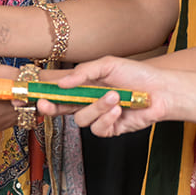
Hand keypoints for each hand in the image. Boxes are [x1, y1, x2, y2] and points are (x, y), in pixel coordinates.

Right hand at [50, 56, 174, 137]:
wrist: (161, 90)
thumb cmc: (136, 74)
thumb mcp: (107, 65)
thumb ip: (83, 72)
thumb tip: (61, 83)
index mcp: (83, 87)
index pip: (58, 93)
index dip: (43, 95)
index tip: (34, 94)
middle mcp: (87, 103)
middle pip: (60, 110)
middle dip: (50, 108)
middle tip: (45, 104)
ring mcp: (99, 117)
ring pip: (81, 119)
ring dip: (96, 107)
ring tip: (113, 96)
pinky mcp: (111, 129)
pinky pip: (99, 129)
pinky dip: (107, 118)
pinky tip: (119, 108)